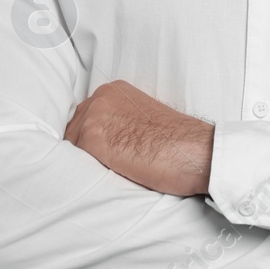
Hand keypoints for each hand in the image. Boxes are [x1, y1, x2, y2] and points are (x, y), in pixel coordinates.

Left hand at [64, 79, 213, 196]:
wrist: (196, 151)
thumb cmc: (177, 143)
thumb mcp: (143, 120)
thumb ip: (119, 122)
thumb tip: (103, 140)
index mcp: (114, 91)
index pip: (84, 117)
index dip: (92, 140)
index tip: (106, 155)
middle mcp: (100, 97)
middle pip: (74, 130)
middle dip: (86, 151)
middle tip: (108, 168)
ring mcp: (94, 117)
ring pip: (73, 147)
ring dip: (86, 163)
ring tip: (112, 174)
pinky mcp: (93, 140)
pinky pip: (75, 161)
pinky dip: (87, 173)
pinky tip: (109, 177)